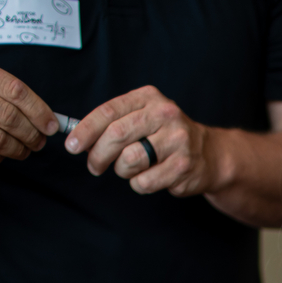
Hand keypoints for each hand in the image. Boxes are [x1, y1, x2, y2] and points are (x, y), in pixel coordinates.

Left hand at [66, 86, 221, 196]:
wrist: (209, 154)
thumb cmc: (167, 136)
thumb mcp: (144, 116)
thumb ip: (115, 122)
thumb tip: (79, 139)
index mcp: (149, 98)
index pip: (109, 112)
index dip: (86, 130)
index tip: (72, 145)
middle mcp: (165, 115)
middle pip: (116, 136)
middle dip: (98, 155)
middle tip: (94, 165)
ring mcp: (176, 141)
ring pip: (129, 161)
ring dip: (121, 170)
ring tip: (130, 168)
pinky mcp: (182, 167)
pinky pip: (143, 182)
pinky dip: (139, 183)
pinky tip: (149, 176)